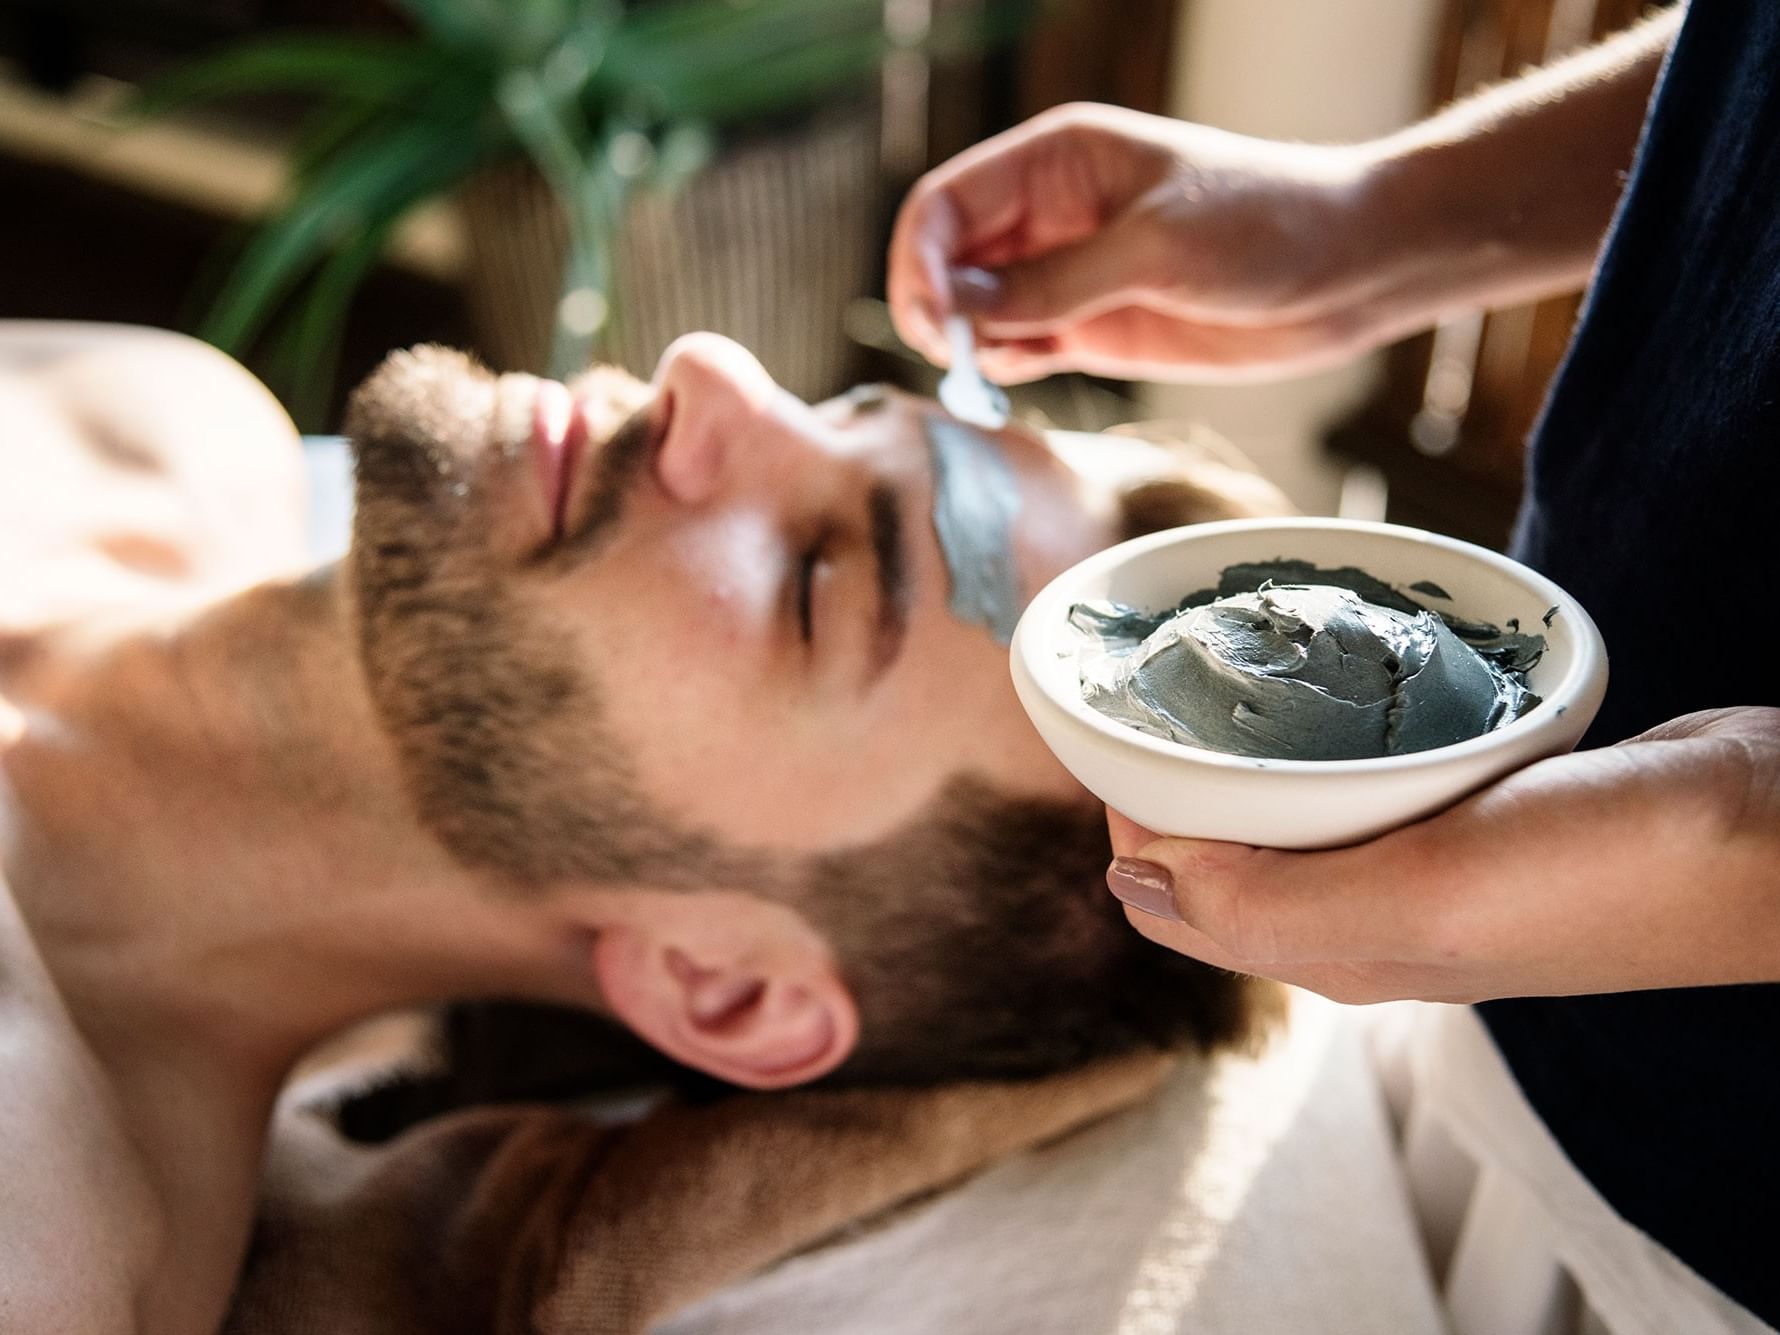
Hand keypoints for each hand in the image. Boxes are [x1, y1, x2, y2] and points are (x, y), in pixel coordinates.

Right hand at [888, 103, 1389, 384]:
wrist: (1351, 271)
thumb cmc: (1269, 224)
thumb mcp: (1157, 248)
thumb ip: (1057, 282)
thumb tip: (961, 310)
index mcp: (1057, 160)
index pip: (947, 204)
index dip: (922, 257)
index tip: (933, 315)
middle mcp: (1050, 214)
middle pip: (949, 259)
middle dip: (934, 305)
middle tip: (950, 355)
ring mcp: (1068, 275)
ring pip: (975, 310)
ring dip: (963, 343)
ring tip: (980, 373)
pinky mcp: (1091, 329)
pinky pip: (1017, 347)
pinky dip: (998, 367)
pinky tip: (1007, 378)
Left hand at [1103, 707, 1779, 1004]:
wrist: (1769, 837)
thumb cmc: (1600, 877)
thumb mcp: (1419, 899)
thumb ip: (1272, 904)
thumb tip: (1137, 883)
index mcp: (1339, 951)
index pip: (1181, 898)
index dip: (1127, 821)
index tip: (1104, 731)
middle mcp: (1374, 917)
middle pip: (1227, 854)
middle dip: (1171, 784)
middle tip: (1148, 687)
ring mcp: (1431, 864)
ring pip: (1296, 811)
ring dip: (1244, 755)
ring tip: (1215, 675)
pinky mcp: (1485, 811)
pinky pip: (1371, 773)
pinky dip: (1329, 734)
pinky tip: (1330, 682)